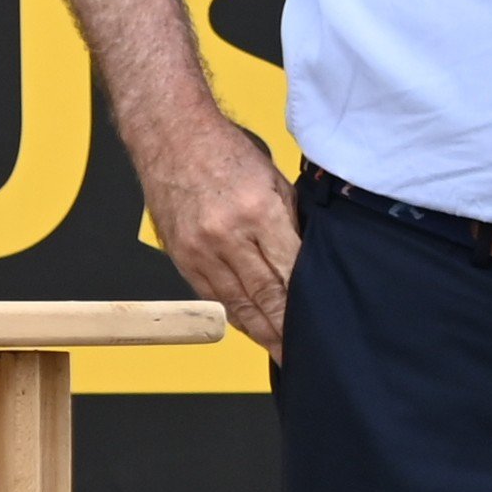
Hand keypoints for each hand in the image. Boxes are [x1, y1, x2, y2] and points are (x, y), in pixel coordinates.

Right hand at [138, 117, 302, 353]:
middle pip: (264, 296)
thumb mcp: (274, 181)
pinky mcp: (181, 255)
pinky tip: (248, 326)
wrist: (171, 136)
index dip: (305, 306)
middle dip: (285, 329)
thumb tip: (309, 263)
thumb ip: (292, 224)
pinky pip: (211, 294)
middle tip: (302, 354)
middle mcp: (226, 235)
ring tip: (279, 351)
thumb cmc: (224, 152)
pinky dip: (231, 314)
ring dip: (260, 331)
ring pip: (235, 303)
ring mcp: (200, 248)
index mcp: (258, 212)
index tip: (320, 327)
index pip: (290, 273)